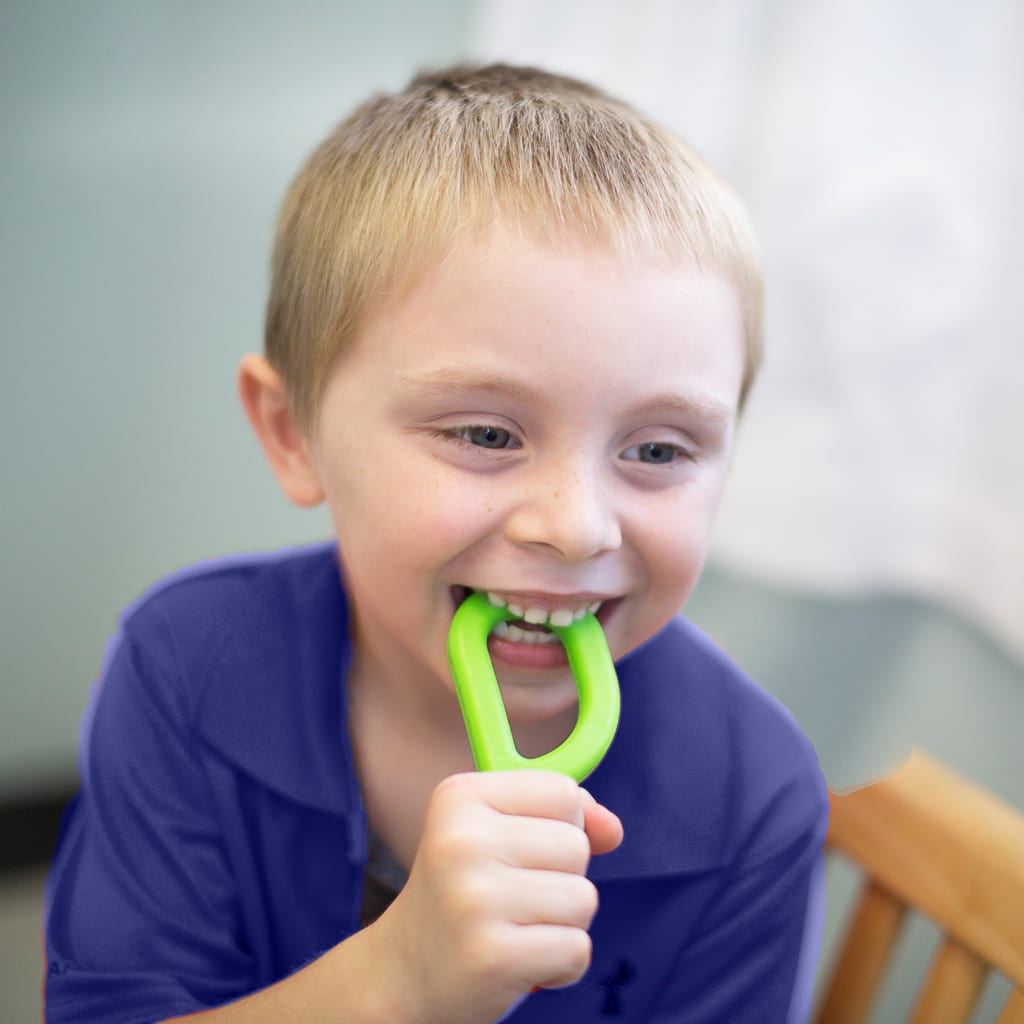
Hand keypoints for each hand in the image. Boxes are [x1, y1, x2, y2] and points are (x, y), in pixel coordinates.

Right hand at [369, 771, 622, 1023]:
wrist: (405, 973)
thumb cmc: (464, 895)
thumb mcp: (500, 834)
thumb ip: (563, 817)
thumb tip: (612, 829)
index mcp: (461, 797)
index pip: (563, 792)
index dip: (561, 826)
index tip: (520, 851)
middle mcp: (463, 840)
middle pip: (576, 846)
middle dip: (562, 879)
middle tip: (512, 900)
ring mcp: (475, 898)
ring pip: (583, 899)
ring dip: (562, 924)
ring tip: (516, 930)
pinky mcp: (493, 956)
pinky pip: (576, 949)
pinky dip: (561, 965)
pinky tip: (521, 964)